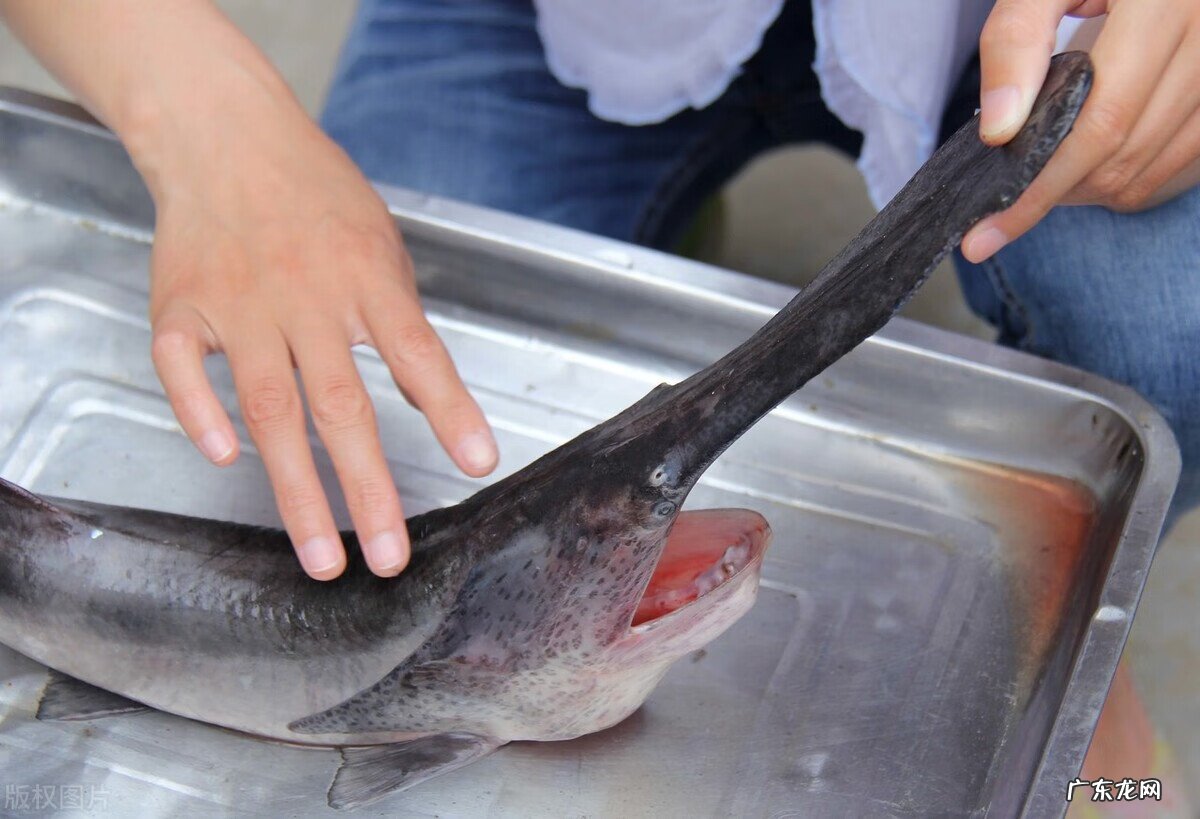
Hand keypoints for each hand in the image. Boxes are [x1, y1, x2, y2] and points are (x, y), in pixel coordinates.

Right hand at [0, 0, 496, 579]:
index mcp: (364, 278)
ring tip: (322, 558)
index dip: (450, 411)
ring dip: (296, 489)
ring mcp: (238, 305)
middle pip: (340, 404)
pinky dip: (200, 415)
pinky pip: (183, 371)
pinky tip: (225, 459)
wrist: (225, 136)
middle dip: (368, 489)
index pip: (417, 354)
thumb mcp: (381, 245)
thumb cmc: (315, 194)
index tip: (477, 464)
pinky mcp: (179, 308)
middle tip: (389, 558)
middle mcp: (304, 297)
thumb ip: (400, 321)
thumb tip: (431, 399)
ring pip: (268, 409)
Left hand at [962, 0, 1199, 262]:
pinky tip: (1085, 162)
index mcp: (1165, 4)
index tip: (982, 235)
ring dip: (1086, 190)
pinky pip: (1177, 165)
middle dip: (1053, 193)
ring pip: (1149, 170)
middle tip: (1000, 209)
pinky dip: (1124, 178)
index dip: (1039, 186)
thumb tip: (999, 132)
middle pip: (1123, 155)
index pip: (1100, 122)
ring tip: (1041, 174)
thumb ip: (1016, 41)